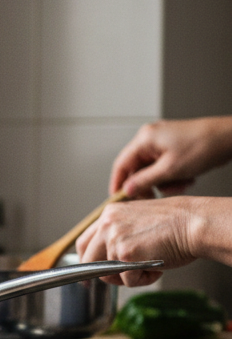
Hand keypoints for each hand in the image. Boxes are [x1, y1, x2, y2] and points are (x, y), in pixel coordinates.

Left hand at [76, 198, 201, 285]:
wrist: (196, 222)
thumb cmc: (177, 224)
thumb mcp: (139, 222)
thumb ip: (120, 236)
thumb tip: (108, 260)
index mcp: (110, 214)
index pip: (85, 241)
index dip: (87, 260)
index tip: (91, 274)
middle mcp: (107, 224)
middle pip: (87, 259)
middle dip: (105, 274)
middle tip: (125, 277)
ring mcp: (114, 238)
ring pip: (108, 273)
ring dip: (130, 276)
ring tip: (152, 264)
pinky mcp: (124, 254)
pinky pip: (127, 280)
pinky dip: (144, 279)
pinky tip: (159, 266)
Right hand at [110, 117, 231, 197]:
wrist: (230, 137)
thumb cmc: (204, 146)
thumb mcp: (170, 169)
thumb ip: (144, 181)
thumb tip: (127, 190)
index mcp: (145, 139)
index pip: (121, 165)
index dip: (118, 184)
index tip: (119, 200)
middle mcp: (150, 138)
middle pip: (136, 169)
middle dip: (146, 185)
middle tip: (152, 199)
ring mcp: (162, 142)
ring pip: (151, 171)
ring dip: (162, 183)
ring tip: (179, 185)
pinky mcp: (172, 148)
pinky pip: (163, 167)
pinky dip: (171, 177)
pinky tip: (185, 178)